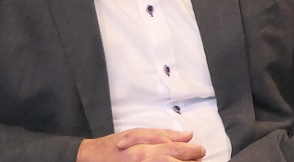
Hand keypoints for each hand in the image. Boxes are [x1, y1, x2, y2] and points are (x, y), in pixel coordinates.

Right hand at [77, 128, 205, 161]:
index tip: (201, 150)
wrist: (92, 158)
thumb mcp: (137, 134)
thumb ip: (163, 134)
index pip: (175, 149)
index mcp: (145, 149)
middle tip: (200, 159)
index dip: (191, 151)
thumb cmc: (115, 146)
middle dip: (190, 161)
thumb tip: (187, 135)